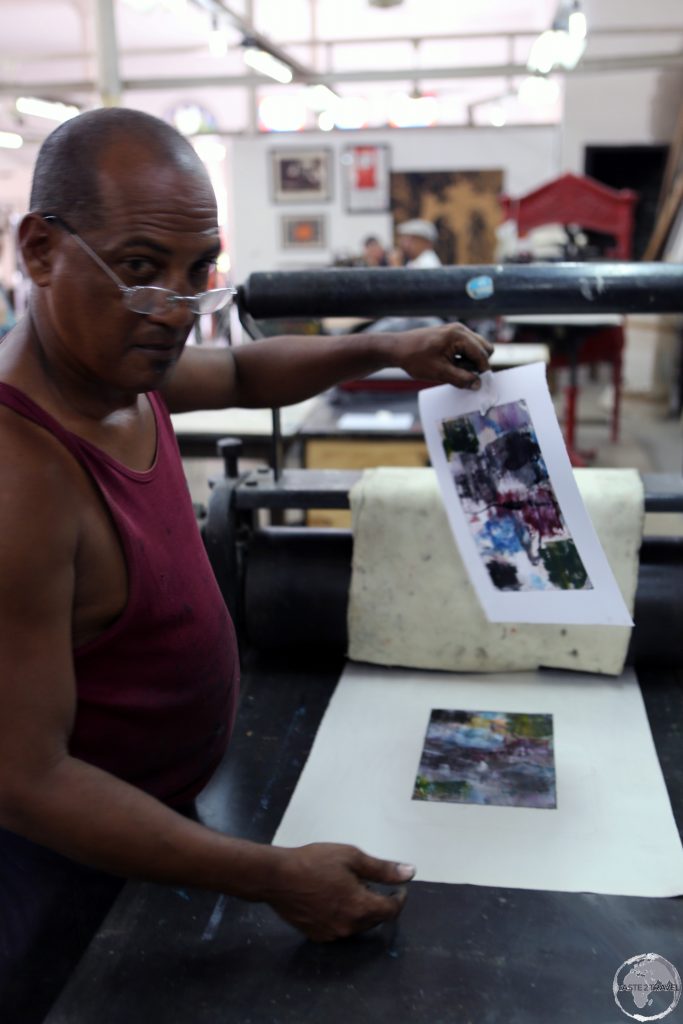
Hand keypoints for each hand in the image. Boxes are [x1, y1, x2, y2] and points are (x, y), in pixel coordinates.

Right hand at [267, 843, 414, 941]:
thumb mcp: (352, 857)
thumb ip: (382, 869)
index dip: (399, 898)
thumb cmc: (315, 862)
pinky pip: (340, 928)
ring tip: (352, 889)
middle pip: (375, 919)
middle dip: (379, 902)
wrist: (277, 877)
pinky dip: (345, 916)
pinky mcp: (317, 935)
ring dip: (362, 910)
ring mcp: (332, 934)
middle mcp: (349, 926)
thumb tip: (410, 872)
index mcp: (360, 907)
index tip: (399, 887)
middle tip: (372, 883)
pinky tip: (335, 899)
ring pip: (358, 925)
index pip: (392, 910)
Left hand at [393, 322, 493, 388]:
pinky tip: (451, 365)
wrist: (397, 349)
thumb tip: (478, 384)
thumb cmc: (415, 359)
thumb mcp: (439, 372)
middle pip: (485, 348)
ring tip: (454, 369)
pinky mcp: (451, 336)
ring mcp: (456, 331)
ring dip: (471, 362)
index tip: (478, 384)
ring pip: (477, 348)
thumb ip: (461, 379)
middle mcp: (460, 330)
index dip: (483, 371)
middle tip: (463, 375)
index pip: (482, 354)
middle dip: (479, 364)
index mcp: (458, 335)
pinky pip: (467, 347)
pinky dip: (464, 358)